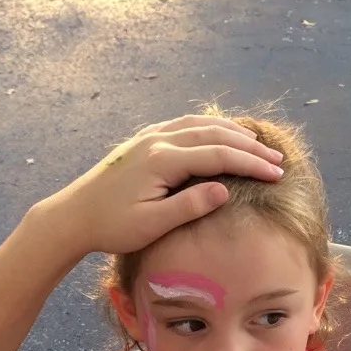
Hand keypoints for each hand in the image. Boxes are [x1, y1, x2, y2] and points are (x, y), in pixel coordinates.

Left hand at [54, 115, 283, 257]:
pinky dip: (210, 127)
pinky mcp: (143, 141)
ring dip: (232, 132)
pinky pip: (184, 125)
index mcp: (162, 160)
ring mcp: (149, 137)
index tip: (277, 174)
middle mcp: (157, 140)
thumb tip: (224, 190)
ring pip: (200, 124)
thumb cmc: (112, 226)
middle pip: (215, 134)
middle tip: (277, 159)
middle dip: (249, 146)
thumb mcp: (152, 224)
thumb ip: (190, 206)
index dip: (251, 164)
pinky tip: (221, 134)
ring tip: (258, 144)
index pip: (218, 155)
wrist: (74, 215)